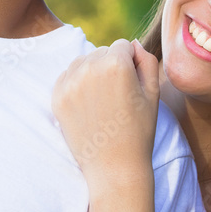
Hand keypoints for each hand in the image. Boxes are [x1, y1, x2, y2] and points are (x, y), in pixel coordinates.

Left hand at [52, 39, 159, 190]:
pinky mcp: (57, 97)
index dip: (130, 64)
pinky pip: (67, 76)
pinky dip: (76, 84)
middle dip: (110, 66)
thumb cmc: (139, 130)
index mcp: (116, 64)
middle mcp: (90, 68)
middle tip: (117, 96)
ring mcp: (70, 82)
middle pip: (101, 51)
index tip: (131, 86)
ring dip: (92, 72)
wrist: (114, 167)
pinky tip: (88, 105)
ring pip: (82, 61)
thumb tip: (132, 44)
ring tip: (102, 101)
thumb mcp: (153, 93)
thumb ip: (147, 60)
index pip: (122, 46)